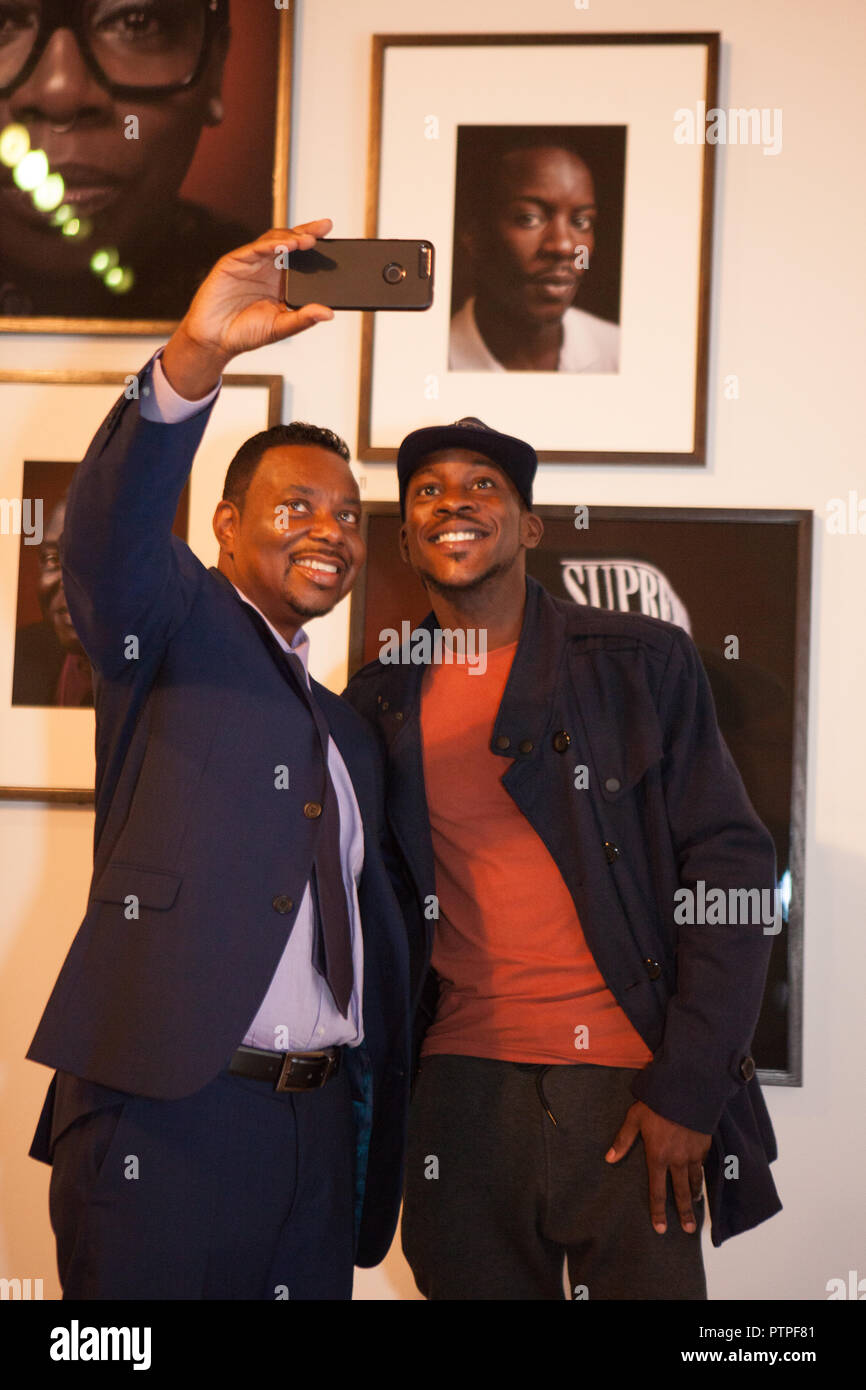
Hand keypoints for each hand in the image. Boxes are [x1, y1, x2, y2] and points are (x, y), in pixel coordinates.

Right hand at [162, 221, 334, 398]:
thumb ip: (303, 319)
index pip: (302, 258)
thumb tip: (329, 313)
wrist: (214, 340)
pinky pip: (254, 248)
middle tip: (324, 228)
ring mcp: (251, 262)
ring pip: (273, 240)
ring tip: (307, 240)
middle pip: (290, 242)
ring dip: (290, 237)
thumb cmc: (246, 333)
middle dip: (307, 232)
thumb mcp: (280, 328)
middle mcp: (267, 268)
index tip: (332, 237)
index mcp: (281, 281)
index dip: (316, 246)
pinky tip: (285, 246)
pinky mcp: (234, 261)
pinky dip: (270, 245)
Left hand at [605, 1100, 710, 1234]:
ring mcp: (692, 1154)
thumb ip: (623, 1140)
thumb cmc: (657, 1103)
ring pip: (694, 1180)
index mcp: (658, 1156)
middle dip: (684, 1212)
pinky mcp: (703, 1146)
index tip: (660, 1228)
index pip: (657, 1190)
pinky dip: (701, 1175)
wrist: (686, 1091)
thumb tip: (609, 1158)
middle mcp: (676, 1160)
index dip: (658, 1210)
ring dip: (695, 1195)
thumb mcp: (635, 1118)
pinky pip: (702, 1165)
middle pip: (681, 1192)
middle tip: (688, 1230)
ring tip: (695, 1206)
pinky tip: (700, 1178)